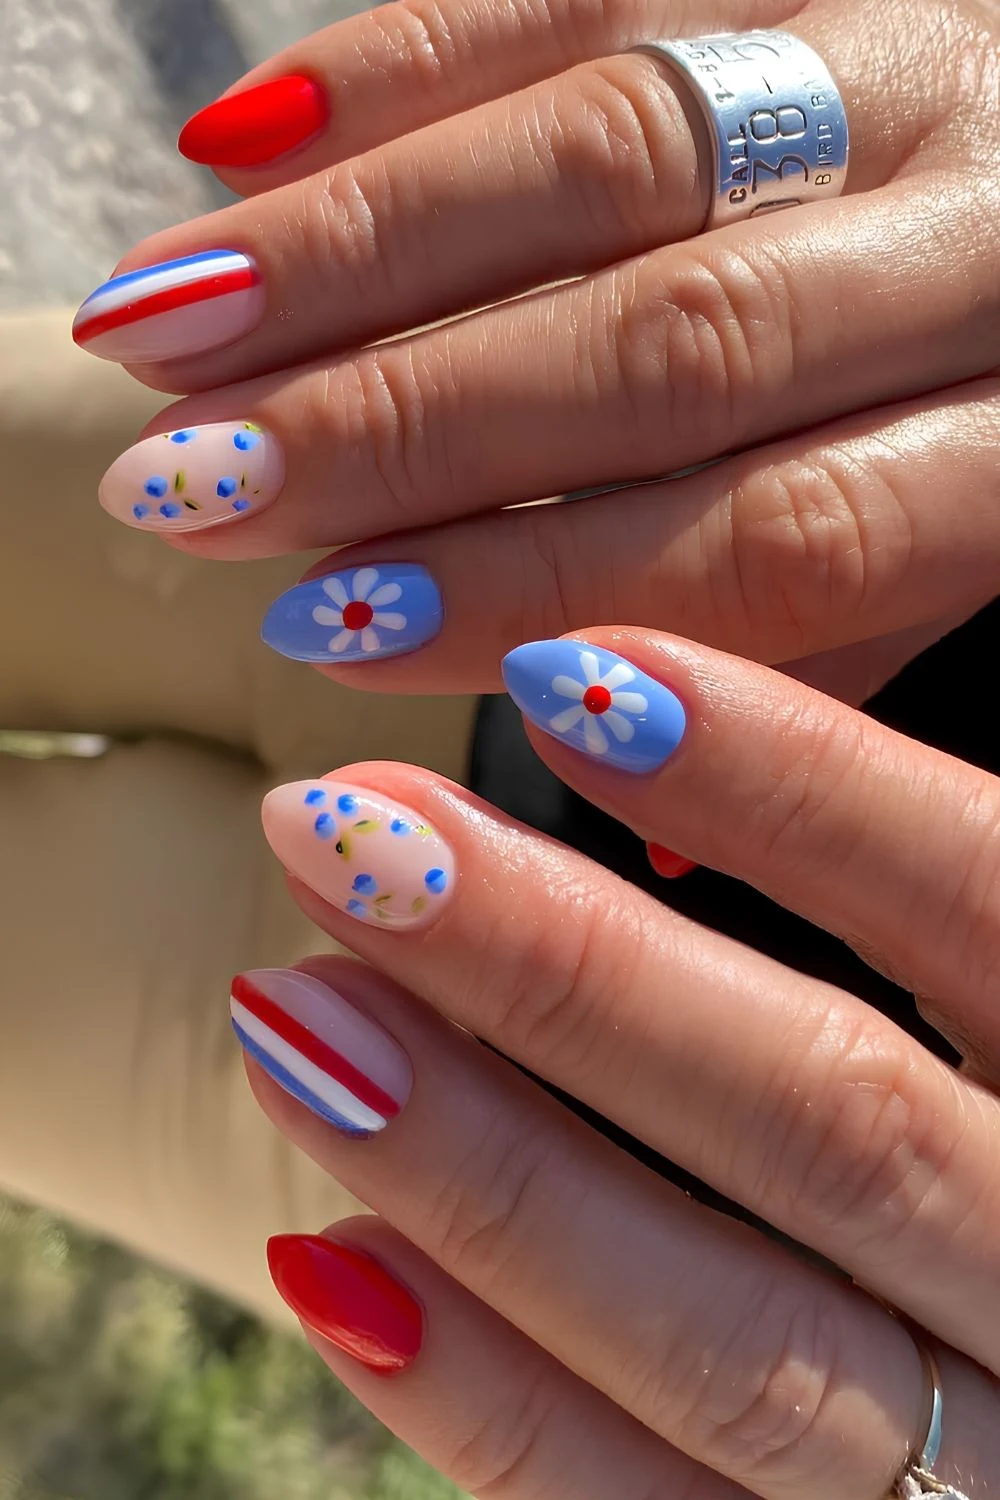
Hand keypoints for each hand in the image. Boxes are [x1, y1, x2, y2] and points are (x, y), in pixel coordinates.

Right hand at [78, 0, 999, 703]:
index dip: (540, 585)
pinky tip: (251, 149)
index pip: (772, 534)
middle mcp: (987, 239)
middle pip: (665, 341)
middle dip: (406, 422)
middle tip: (208, 483)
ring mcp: (911, 62)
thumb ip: (831, 652)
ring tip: (175, 330)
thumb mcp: (980, 567)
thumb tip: (634, 804)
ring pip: (606, 147)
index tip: (344, 628)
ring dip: (358, 248)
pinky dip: (404, 65)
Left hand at [231, 629, 999, 1497]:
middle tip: (345, 831)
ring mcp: (972, 1474)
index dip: (789, 780)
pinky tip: (336, 1260)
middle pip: (830, 1119)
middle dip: (564, 968)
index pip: (985, 893)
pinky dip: (487, 1401)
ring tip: (294, 1016)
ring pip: (735, 1339)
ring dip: (485, 1171)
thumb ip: (918, 890)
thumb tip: (633, 717)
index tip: (562, 673)